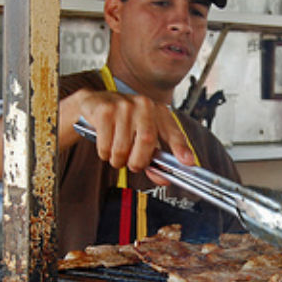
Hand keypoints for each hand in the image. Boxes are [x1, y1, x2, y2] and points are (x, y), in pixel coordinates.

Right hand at [59, 89, 194, 183]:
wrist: (94, 103)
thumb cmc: (122, 121)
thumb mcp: (141, 134)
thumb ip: (154, 156)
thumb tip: (163, 178)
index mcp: (159, 112)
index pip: (173, 132)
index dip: (181, 148)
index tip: (188, 162)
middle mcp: (144, 105)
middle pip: (147, 141)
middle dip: (138, 161)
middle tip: (132, 165)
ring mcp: (124, 106)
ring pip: (123, 148)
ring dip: (118, 160)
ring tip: (116, 154)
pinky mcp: (105, 111)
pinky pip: (106, 145)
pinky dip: (104, 153)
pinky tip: (105, 145)